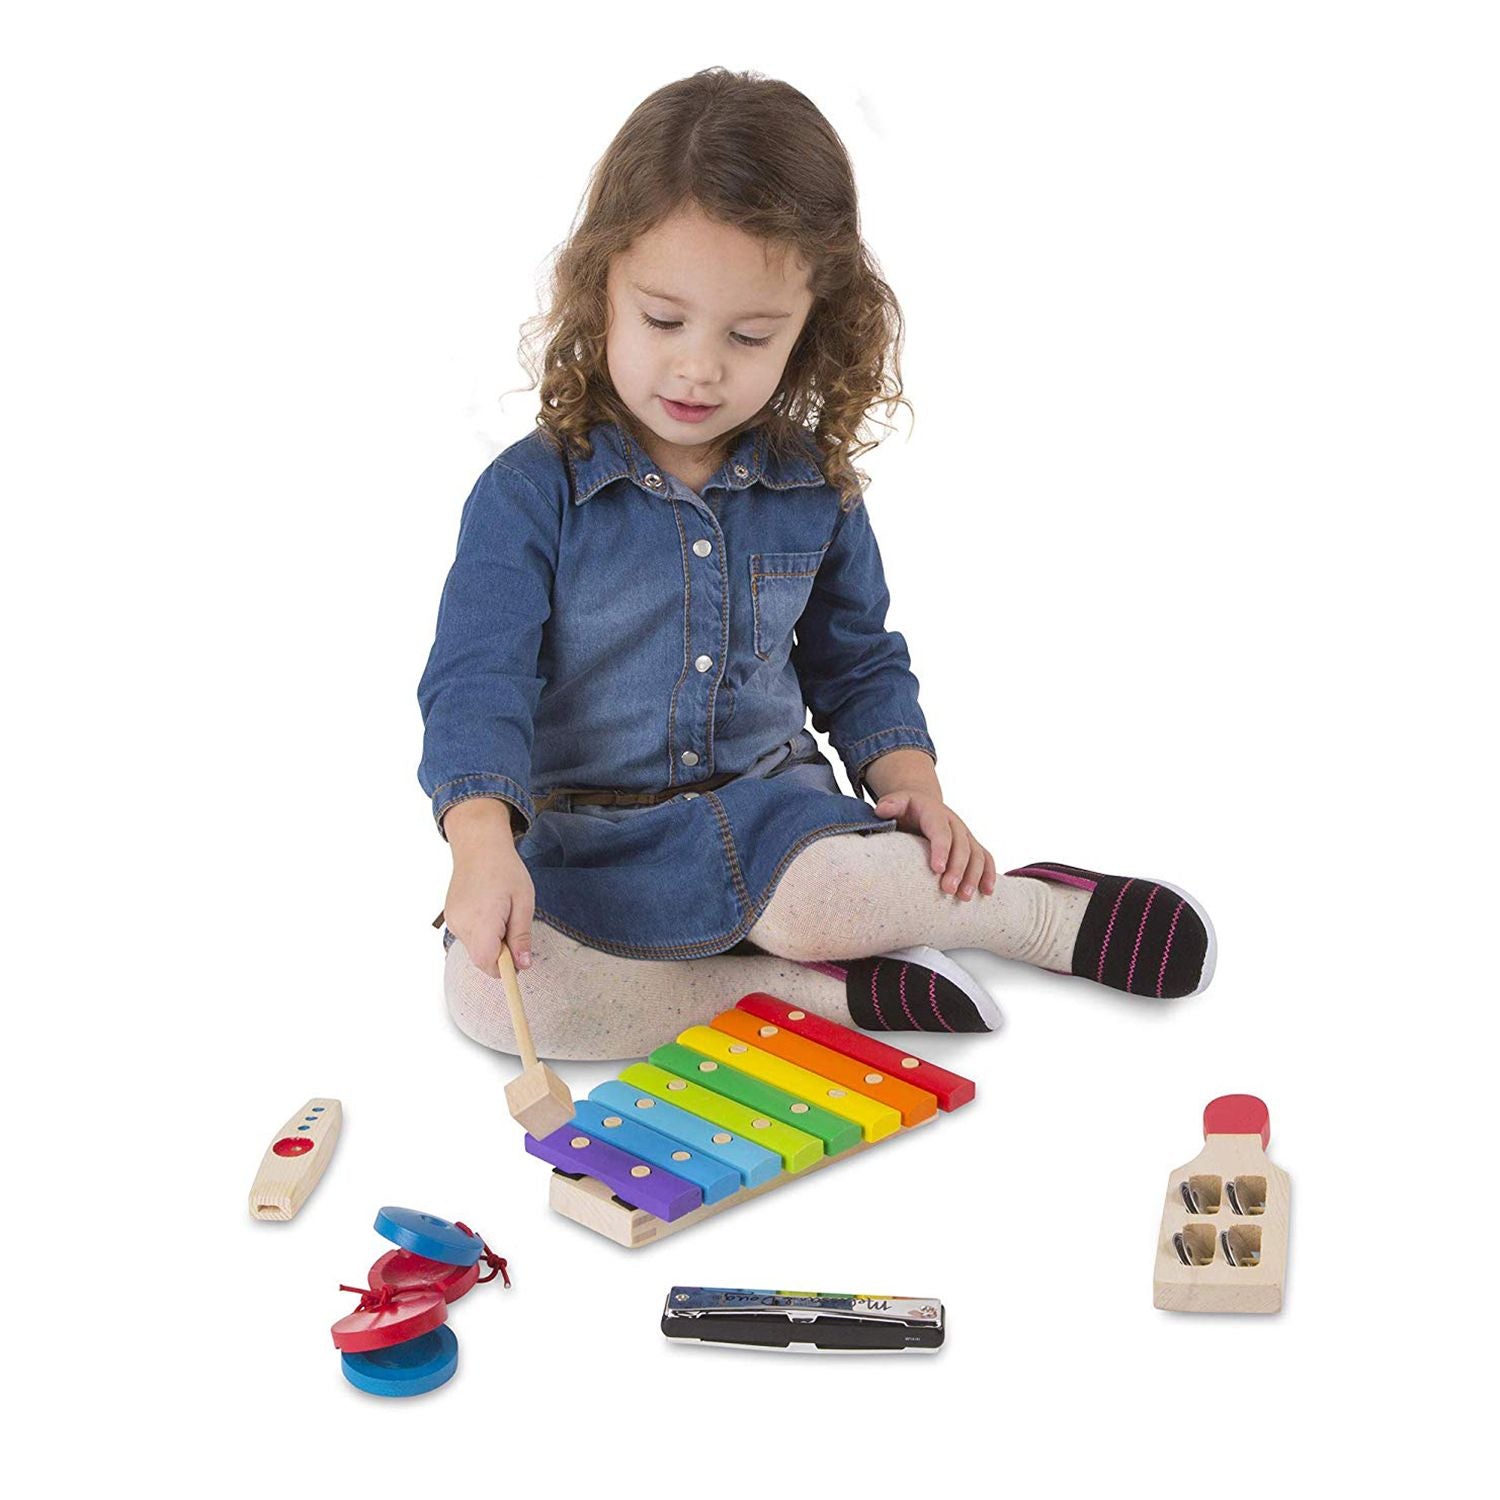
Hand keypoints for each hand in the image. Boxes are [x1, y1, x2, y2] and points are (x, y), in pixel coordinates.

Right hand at [441, 798, 535, 974]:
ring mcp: (453, 921)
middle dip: (500, 954)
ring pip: (475, 949)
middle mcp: (462, 924)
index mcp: (482, 921)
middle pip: (481, 959)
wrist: (478, 845)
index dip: (505, 968)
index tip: (519, 959)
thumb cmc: (505, 870)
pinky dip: (481, 932)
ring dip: (491, 941)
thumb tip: (523, 966)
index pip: (487, 963)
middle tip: (513, 926)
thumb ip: (521, 936)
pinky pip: (468, 937)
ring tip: (501, 912)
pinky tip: (489, 909)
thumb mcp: (523, 902)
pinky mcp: (450, 917)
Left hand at [872, 790, 996, 899]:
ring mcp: (966, 835)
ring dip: (974, 876)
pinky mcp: (972, 845)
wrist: (923, 803)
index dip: (941, 849)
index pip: (941, 832)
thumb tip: (881, 810)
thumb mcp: (897, 801)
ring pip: (977, 854)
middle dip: (957, 869)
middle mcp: (955, 823)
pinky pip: (986, 858)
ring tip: (964, 897)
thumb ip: (890, 805)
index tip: (937, 869)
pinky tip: (986, 892)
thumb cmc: (907, 808)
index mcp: (936, 814)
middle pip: (962, 846)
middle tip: (948, 890)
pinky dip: (988, 874)